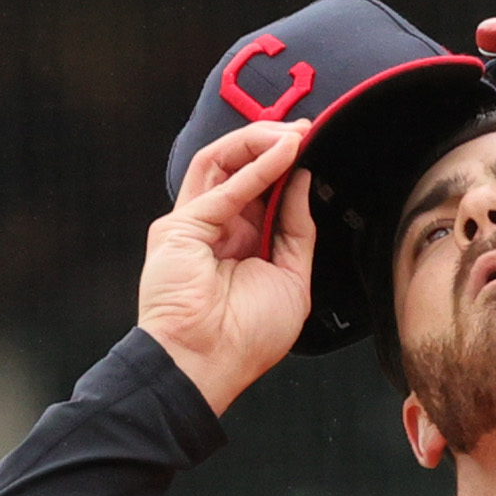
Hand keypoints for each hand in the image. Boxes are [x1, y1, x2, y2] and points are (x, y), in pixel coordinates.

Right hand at [137, 120, 317, 414]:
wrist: (210, 365)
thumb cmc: (246, 339)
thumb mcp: (293, 279)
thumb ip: (296, 231)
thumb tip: (303, 184)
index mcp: (240, 244)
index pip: (262, 190)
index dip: (287, 167)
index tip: (314, 148)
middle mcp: (215, 229)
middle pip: (239, 168)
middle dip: (273, 144)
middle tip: (307, 130)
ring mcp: (194, 225)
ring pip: (222, 163)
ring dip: (260, 143)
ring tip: (295, 134)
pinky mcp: (181, 226)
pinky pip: (221, 186)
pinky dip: (255, 166)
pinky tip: (283, 152)